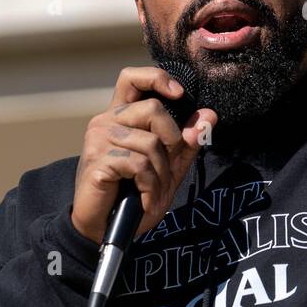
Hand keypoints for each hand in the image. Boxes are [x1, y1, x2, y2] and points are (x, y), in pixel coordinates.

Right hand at [71, 67, 217, 244]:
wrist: (104, 229)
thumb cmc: (132, 195)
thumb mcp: (167, 168)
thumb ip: (186, 142)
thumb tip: (209, 115)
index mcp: (121, 116)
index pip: (132, 78)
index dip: (156, 78)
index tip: (179, 93)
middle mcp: (106, 121)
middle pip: (153, 109)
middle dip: (172, 141)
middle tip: (166, 170)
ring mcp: (98, 139)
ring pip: (151, 142)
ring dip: (161, 174)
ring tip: (152, 192)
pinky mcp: (97, 159)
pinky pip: (140, 164)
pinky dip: (150, 186)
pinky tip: (143, 199)